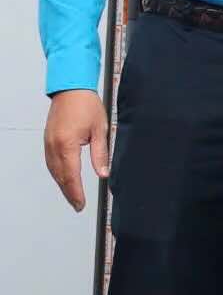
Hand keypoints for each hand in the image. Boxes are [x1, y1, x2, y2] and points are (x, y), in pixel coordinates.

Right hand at [44, 89, 109, 210]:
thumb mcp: (100, 130)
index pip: (71, 176)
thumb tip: (103, 173)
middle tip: (77, 205)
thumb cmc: (86, 105)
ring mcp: (48, 143)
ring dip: (62, 184)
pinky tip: (63, 178)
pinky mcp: (48, 140)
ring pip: (53, 171)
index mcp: (67, 145)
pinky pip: (50, 162)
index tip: (80, 204)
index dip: (76, 192)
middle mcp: (54, 146)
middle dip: (69, 192)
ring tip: (72, 195)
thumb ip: (100, 154)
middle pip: (60, 176)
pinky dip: (57, 173)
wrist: (71, 89)